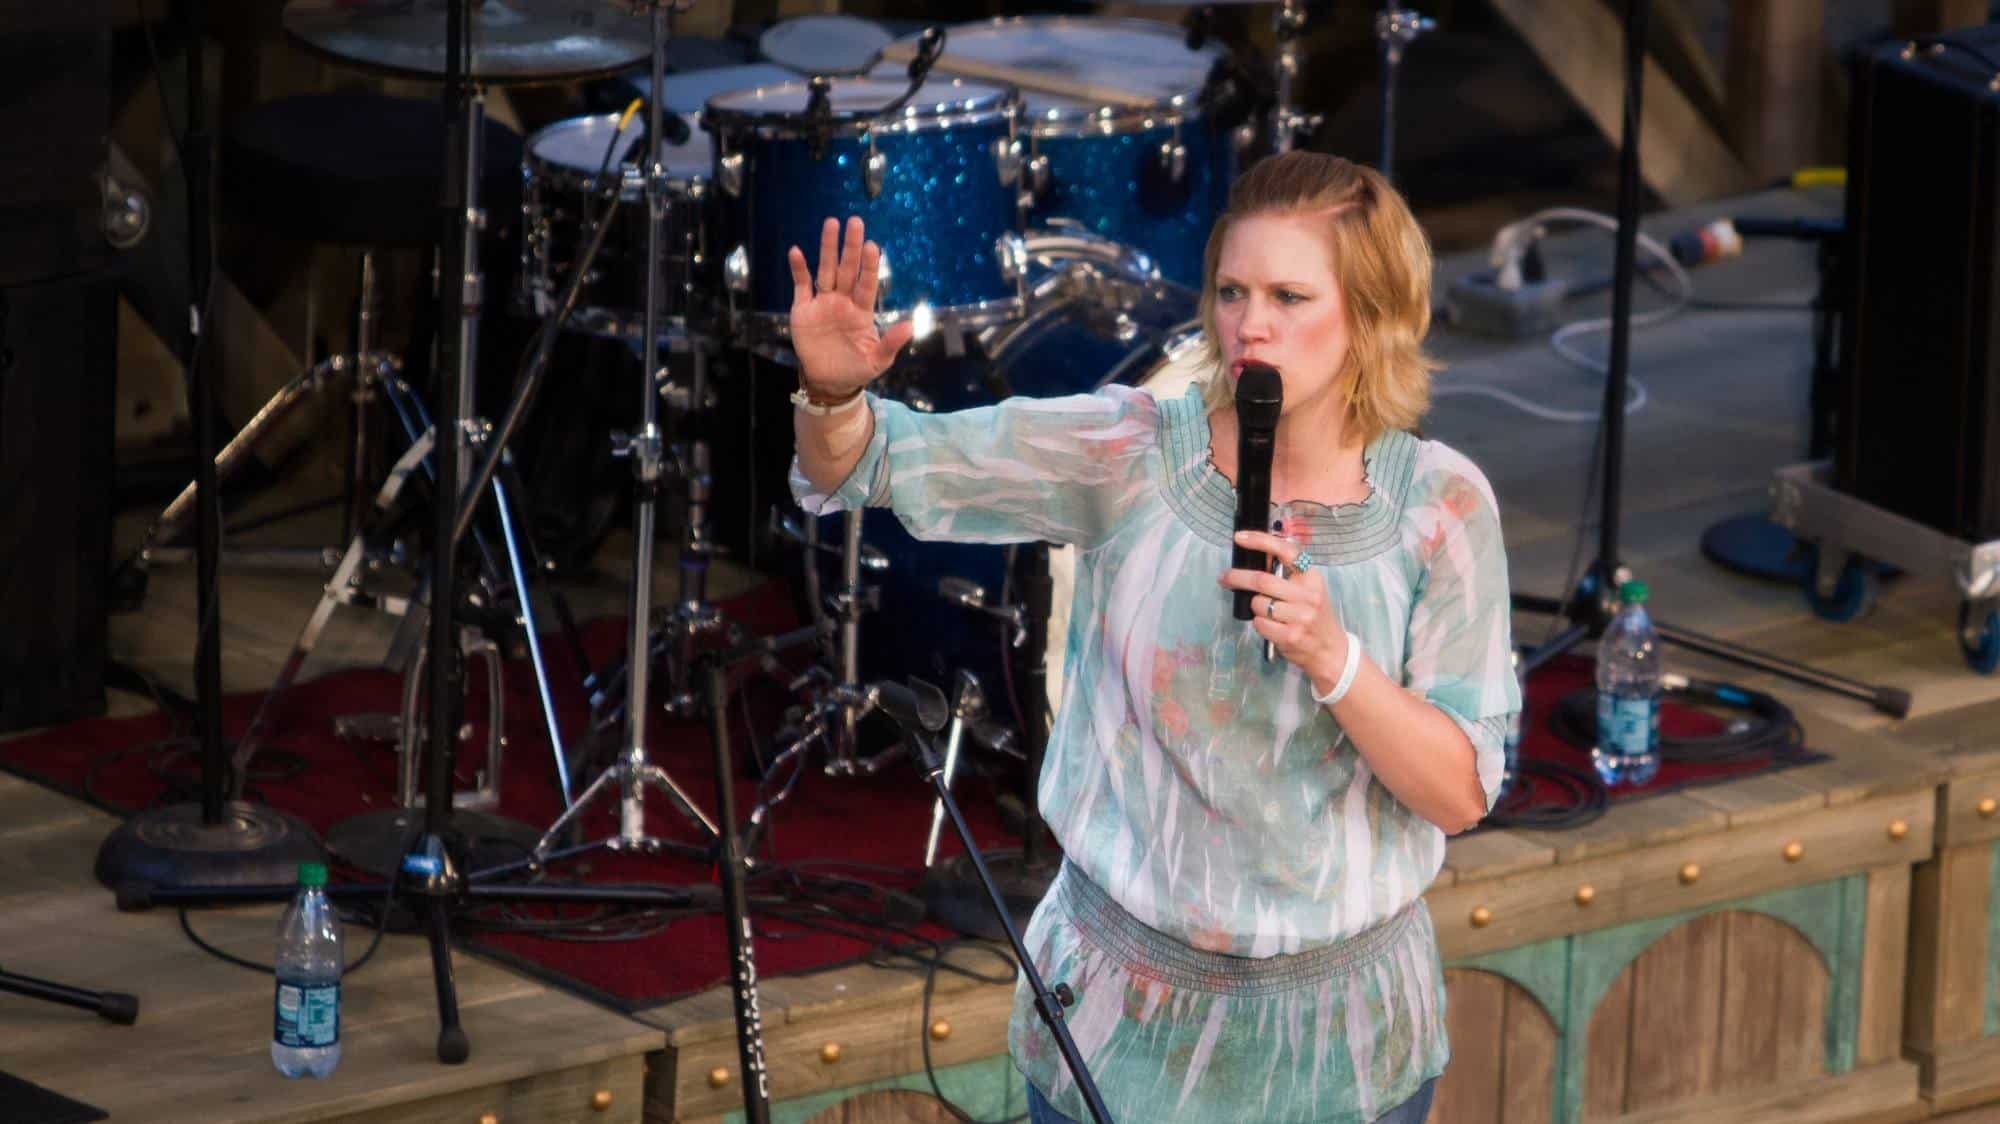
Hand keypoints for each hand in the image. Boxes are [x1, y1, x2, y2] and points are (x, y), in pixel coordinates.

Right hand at [787, 216, 916, 399]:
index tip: (873, 246)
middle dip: (851, 247)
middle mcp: (843, 301)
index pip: (867, 283)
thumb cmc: (856, 369)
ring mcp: (823, 302)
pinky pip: (801, 285)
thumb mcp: (877, 361)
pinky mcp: (803, 308)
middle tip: (855, 222)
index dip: (869, 266)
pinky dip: (798, 269)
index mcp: (862, 310)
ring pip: (826, 270)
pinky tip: (796, 251)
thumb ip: (891, 344)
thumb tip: (911, 326)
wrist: (828, 382)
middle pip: (847, 269)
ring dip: (828, 248)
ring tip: (831, 223)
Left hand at [1219, 530, 1348, 692]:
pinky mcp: (1291, 636)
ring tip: (1265, 611)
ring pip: (1258, 604)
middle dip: (1237, 577)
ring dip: (1254, 607)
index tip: (1239, 537)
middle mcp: (1308, 595)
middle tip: (1224, 578)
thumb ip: (1287, 575)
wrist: (1330, 650)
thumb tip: (1254, 559)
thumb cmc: (1313, 615)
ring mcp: (1301, 616)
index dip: (1261, 541)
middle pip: (1262, 580)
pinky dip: (1258, 623)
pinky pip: (1260, 624)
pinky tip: (1270, 626)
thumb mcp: (1308, 590)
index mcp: (1311, 577)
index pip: (1286, 551)